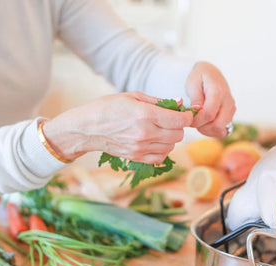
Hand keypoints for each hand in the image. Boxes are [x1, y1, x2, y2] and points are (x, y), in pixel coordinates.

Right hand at [42, 91, 192, 162]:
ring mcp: (141, 148)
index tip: (186, 114)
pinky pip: (160, 157)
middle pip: (178, 135)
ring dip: (171, 138)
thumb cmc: (108, 108)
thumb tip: (179, 103)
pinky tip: (156, 141)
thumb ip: (158, 101)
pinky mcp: (137, 157)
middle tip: (171, 120)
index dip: (187, 116)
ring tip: (161, 130)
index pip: (179, 120)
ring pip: (171, 146)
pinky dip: (163, 149)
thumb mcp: (133, 96)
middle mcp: (145, 133)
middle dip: (179, 126)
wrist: (87, 128)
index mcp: (145, 115)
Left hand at [186, 61, 235, 137]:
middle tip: (192, 121)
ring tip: (197, 121)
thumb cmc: (199, 77)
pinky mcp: (230, 116)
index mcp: (218, 92)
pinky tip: (204, 124)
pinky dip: (212, 131)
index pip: (209, 114)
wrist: (210, 73)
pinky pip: (222, 131)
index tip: (187, 118)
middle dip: (202, 127)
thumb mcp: (193, 83)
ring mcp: (231, 110)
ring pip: (220, 130)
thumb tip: (197, 110)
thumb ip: (195, 98)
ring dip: (206, 130)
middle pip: (217, 125)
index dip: (196, 120)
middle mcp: (228, 102)